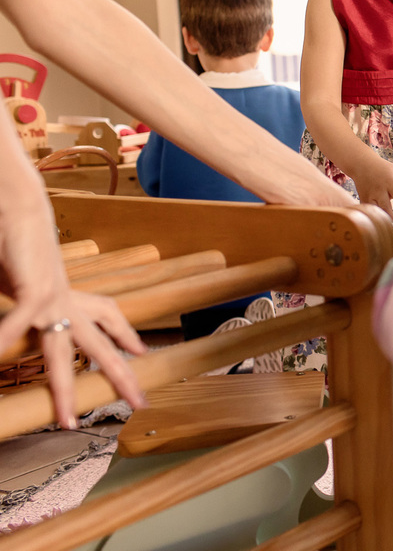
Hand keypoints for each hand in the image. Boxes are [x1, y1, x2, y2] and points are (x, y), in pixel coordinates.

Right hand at [0, 222, 147, 428]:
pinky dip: (6, 341)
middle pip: (102, 347)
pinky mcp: (34, 292)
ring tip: (67, 419)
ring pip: (65, 354)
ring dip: (65, 389)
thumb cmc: (20, 244)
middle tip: (143, 403)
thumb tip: (43, 318)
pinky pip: (20, 326)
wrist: (19, 209)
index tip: (143, 351)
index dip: (127, 334)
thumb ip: (40, 299)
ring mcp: (53, 299)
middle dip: (122, 377)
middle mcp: (69, 301)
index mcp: (71, 295)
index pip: (110, 315)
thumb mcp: (35, 278)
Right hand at [350, 156, 392, 220]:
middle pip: (386, 207)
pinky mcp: (362, 198)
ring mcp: (369, 195)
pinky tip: (379, 225)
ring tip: (391, 231)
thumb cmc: (382, 168)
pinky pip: (368, 210)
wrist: (361, 164)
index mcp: (390, 183)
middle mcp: (379, 190)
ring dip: (383, 220)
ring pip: (376, 211)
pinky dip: (373, 218)